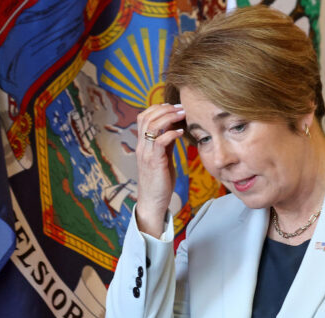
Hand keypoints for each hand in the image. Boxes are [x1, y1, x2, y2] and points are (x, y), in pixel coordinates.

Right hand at [135, 103, 185, 235]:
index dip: (158, 108)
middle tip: (181, 108)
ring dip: (169, 117)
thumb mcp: (163, 158)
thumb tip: (175, 128)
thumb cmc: (159, 181)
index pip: (144, 117)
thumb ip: (166, 143)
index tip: (174, 107)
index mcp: (143, 144)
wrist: (152, 202)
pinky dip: (171, 133)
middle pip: (146, 117)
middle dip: (165, 109)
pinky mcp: (154, 162)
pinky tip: (181, 132)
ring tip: (182, 115)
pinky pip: (159, 141)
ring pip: (151, 125)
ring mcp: (146, 154)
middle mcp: (142, 146)